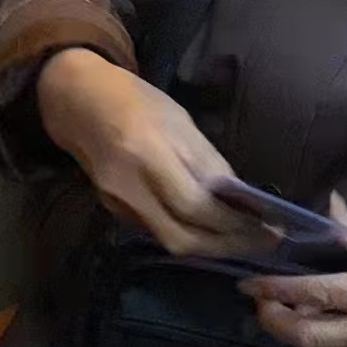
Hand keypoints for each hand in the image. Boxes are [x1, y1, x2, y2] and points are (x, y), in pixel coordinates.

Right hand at [37, 48, 270, 258]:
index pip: (196, 206)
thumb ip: (207, 162)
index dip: (234, 224)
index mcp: (148, 153)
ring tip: (243, 238)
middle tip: (262, 242)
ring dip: (210, 245)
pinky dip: (187, 233)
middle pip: (181, 238)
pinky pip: (156, 230)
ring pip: (169, 240)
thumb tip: (240, 199)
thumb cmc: (135, 100)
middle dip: (227, 246)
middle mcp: (129, 186)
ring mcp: (116, 203)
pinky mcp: (111, 210)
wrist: (76, 100)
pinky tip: (210, 228)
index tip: (270, 229)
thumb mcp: (179, 120)